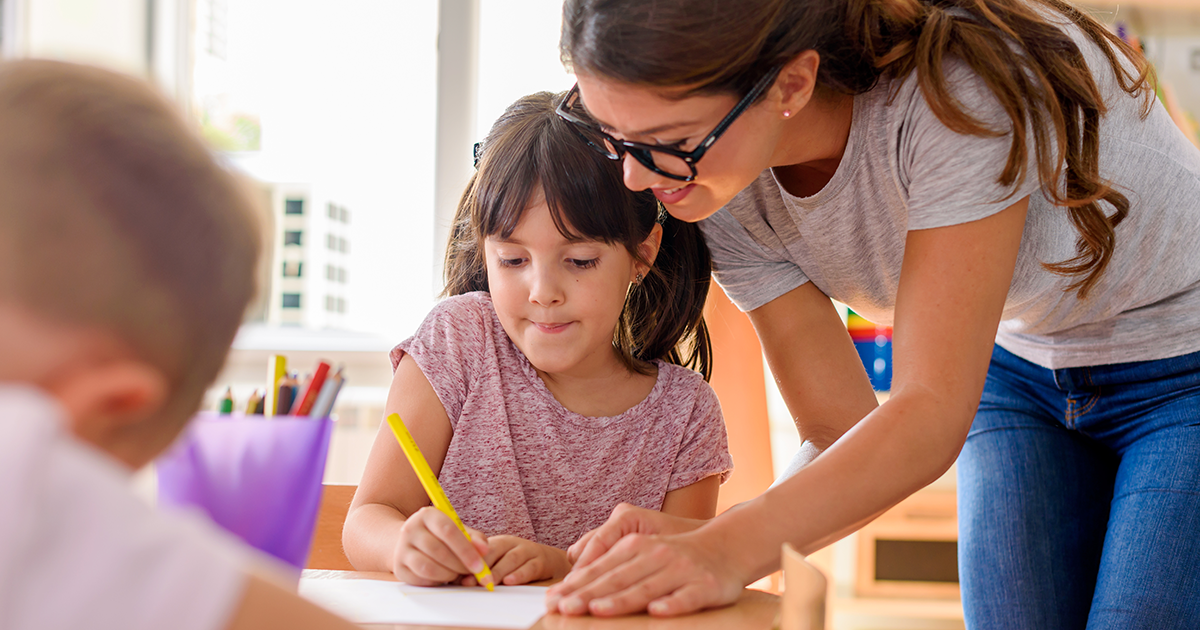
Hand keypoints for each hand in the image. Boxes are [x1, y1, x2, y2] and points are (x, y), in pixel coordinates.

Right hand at [390, 506, 490, 586]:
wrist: (410, 542)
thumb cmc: (440, 536)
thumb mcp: (458, 530)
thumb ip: (474, 538)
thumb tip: (484, 550)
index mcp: (427, 515)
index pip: (448, 531)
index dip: (466, 550)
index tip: (480, 566)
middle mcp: (410, 529)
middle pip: (439, 551)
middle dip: (460, 566)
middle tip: (471, 572)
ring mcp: (402, 549)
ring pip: (429, 568)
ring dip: (448, 575)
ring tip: (456, 574)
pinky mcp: (398, 567)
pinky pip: (421, 580)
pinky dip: (436, 582)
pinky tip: (443, 577)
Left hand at [460, 535, 569, 585]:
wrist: (547, 560)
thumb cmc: (515, 563)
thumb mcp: (500, 561)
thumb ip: (483, 569)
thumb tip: (460, 581)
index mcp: (499, 542)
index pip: (483, 548)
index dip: (472, 561)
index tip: (462, 576)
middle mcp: (513, 543)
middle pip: (496, 551)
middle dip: (484, 567)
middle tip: (474, 581)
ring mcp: (528, 550)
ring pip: (512, 559)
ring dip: (499, 571)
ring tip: (490, 582)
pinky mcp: (541, 561)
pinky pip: (530, 567)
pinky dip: (519, 574)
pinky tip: (510, 581)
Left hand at [547, 504, 740, 616]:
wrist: (728, 546)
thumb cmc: (677, 555)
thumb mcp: (643, 550)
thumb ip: (612, 562)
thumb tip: (573, 580)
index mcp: (637, 545)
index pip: (601, 567)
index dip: (576, 584)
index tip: (554, 599)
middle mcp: (656, 555)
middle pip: (619, 578)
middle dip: (590, 594)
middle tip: (565, 608)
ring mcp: (681, 570)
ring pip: (647, 587)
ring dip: (622, 599)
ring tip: (599, 609)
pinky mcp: (705, 586)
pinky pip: (686, 597)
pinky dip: (671, 604)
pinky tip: (657, 611)